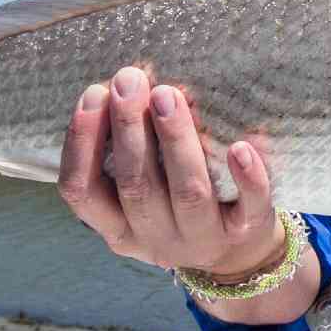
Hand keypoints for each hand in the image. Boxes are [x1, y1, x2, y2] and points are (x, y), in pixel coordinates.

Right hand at [56, 66, 282, 275]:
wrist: (237, 252)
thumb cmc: (176, 201)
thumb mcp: (140, 187)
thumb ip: (126, 149)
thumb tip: (124, 82)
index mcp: (118, 226)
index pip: (82, 191)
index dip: (81, 143)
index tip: (93, 93)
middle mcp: (156, 237)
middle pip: (136, 186)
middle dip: (129, 129)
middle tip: (130, 79)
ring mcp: (202, 237)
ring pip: (188, 192)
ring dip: (176, 141)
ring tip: (168, 94)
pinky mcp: (247, 231)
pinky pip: (248, 208)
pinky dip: (245, 178)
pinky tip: (240, 147)